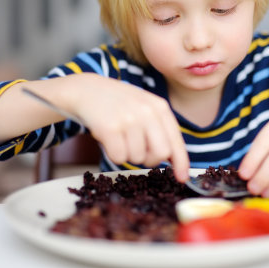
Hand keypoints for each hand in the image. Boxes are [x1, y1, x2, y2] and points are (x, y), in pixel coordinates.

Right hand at [68, 74, 189, 181]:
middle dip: (150, 159)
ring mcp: (129, 119)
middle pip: (160, 153)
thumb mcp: (144, 107)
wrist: (86, 89)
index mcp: (159, 107)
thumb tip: (174, 159)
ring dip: (127, 154)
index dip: (181, 162)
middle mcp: (147, 112)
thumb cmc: (118, 103)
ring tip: (119, 136)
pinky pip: (119, 158)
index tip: (182, 177)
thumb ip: (160, 129)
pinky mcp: (110, 128)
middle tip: (138, 150)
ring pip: (137, 158)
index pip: (176, 140)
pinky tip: (108, 138)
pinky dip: (113, 154)